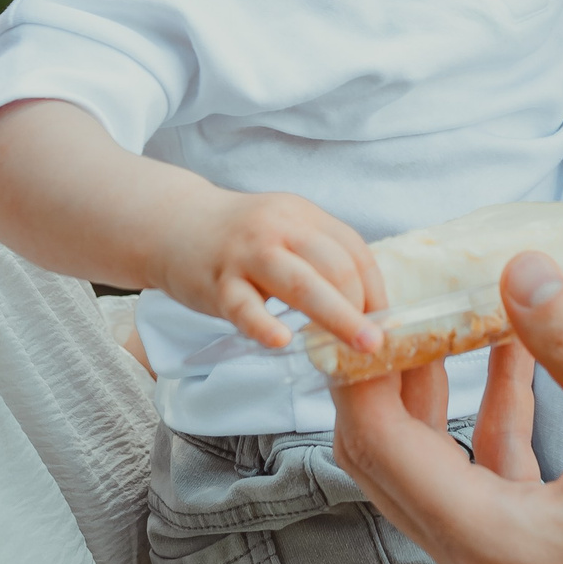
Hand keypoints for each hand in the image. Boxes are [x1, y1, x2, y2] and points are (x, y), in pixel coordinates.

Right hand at [160, 189, 385, 352]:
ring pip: (301, 284)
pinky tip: (282, 342)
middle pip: (336, 266)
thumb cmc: (240, 238)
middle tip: (379, 343)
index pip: (354, 249)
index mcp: (303, 215)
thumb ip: (320, 256)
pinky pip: (244, 306)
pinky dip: (264, 324)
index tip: (388, 322)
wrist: (174, 224)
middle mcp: (279, 228)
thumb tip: (368, 303)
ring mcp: (247, 254)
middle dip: (364, 307)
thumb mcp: (285, 229)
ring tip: (359, 347)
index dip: (376, 288)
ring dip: (337, 317)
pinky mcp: (217, 282)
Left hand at [333, 253, 562, 563]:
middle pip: (381, 447)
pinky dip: (489, 407)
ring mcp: (498, 555)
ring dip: (434, 381)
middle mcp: (472, 552)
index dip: (361, 359)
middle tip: (402, 290)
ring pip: (427, 457)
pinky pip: (481, 467)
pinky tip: (518, 348)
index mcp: (485, 535)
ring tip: (457, 301)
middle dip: (382, 364)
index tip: (376, 291)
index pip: (374, 435)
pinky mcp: (530, 547)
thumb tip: (519, 269)